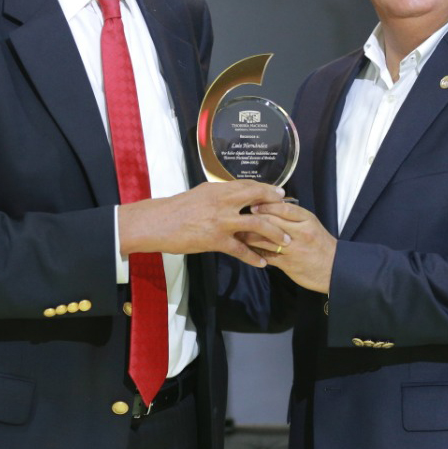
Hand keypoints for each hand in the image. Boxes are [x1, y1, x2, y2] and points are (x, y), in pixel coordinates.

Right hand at [118, 181, 289, 267]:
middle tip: (289, 213)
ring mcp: (221, 221)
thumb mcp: (201, 194)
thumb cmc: (177, 208)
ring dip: (274, 233)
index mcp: (219, 189)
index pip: (249, 185)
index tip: (279, 193)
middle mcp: (223, 201)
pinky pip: (240, 249)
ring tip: (285, 241)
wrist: (158, 222)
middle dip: (277, 207)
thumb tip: (232, 193)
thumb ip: (219, 194)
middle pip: (259, 199)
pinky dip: (253, 257)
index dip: (267, 189)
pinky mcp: (215, 240)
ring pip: (257, 224)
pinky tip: (262, 263)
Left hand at [246, 202, 334, 293]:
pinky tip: (246, 249)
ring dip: (249, 236)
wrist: (334, 268)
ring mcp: (294, 249)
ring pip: (266, 239)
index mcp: (307, 219)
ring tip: (238, 232)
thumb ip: (292, 216)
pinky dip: (255, 252)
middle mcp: (301, 232)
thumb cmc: (319, 243)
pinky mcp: (289, 264)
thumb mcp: (310, 224)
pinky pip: (267, 256)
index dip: (265, 205)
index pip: (283, 208)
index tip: (251, 203)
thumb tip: (269, 204)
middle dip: (253, 219)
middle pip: (271, 222)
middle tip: (239, 217)